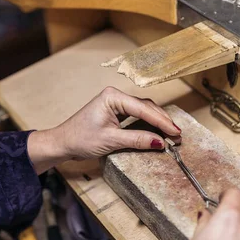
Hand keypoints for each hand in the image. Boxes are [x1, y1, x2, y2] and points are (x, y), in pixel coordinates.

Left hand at [27, 87, 180, 173]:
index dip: (162, 122)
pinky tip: (158, 131)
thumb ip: (137, 140)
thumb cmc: (80, 139)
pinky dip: (149, 124)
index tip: (175, 132)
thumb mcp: (111, 141)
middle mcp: (116, 96)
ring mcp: (116, 103)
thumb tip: (160, 142)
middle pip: (146, 107)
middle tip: (177, 135)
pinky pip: (137, 116)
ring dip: (158, 122)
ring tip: (172, 134)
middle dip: (163, 121)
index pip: (143, 109)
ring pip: (144, 111)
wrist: (62, 143)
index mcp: (113, 97)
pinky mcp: (115, 112)